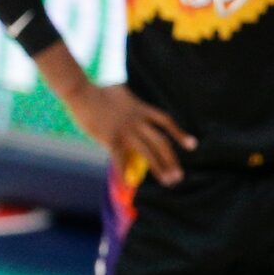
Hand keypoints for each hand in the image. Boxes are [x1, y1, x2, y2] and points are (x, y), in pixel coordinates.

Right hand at [61, 84, 195, 185]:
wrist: (81, 92)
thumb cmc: (97, 90)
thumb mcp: (120, 91)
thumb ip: (129, 98)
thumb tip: (128, 95)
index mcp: (141, 109)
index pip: (166, 122)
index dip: (179, 134)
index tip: (192, 146)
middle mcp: (137, 121)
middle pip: (161, 142)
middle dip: (171, 160)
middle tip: (179, 177)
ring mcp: (125, 131)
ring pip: (147, 152)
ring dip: (159, 168)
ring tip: (168, 182)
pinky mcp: (110, 138)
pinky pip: (120, 159)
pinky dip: (125, 173)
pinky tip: (130, 184)